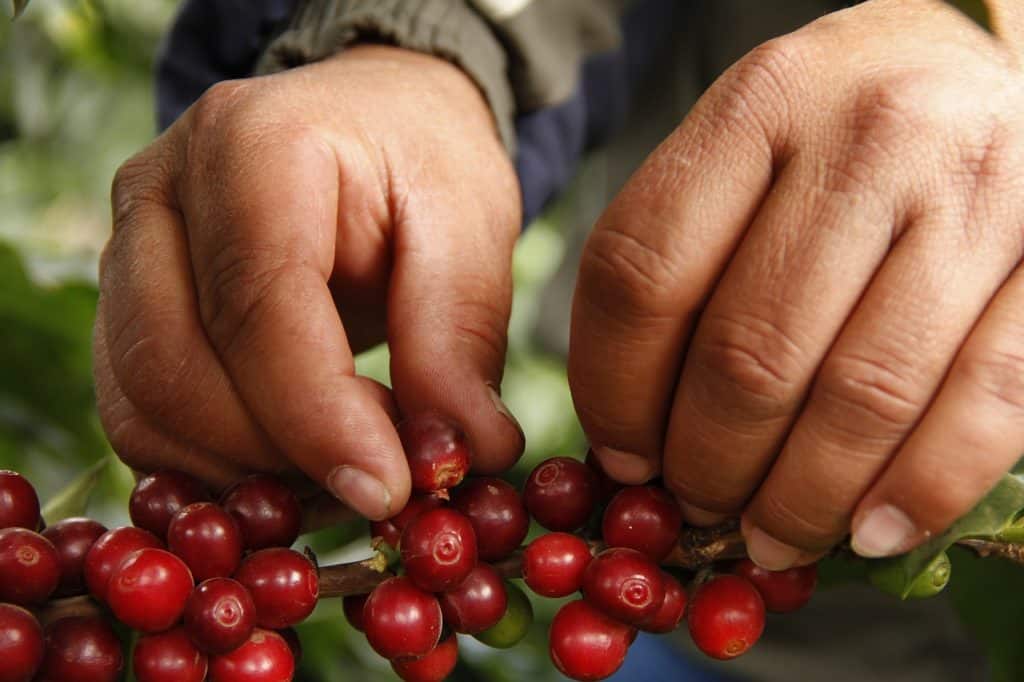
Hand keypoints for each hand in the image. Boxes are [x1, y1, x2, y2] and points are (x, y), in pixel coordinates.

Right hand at [94, 45, 523, 519]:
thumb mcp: (468, 226)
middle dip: (280, 454)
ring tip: (350, 459)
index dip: (317, 418)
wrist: (366, 121)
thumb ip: (457, 338)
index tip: (389, 488)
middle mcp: (159, 192)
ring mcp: (126, 249)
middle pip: (174, 369)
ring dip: (245, 471)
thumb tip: (464, 455)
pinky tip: (297, 459)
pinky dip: (214, 465)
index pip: (257, 307)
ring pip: (144, 408)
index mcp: (251, 146)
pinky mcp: (123, 306)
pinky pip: (140, 417)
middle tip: (383, 475)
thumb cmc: (420, 161)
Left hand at [570, 0, 1023, 566]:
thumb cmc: (827, 135)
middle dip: (707, 463)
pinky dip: (918, 490)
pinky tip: (867, 532)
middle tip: (695, 504)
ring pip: (861, 395)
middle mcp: (872, 137)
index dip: (615, 391)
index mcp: (758, 105)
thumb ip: (674, 264)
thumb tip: (631, 437)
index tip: (621, 455)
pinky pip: (986, 403)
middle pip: (749, 351)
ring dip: (800, 497)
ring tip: (767, 535)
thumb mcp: (734, 155)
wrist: (968, 67)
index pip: (644, 274)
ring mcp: (977, 193)